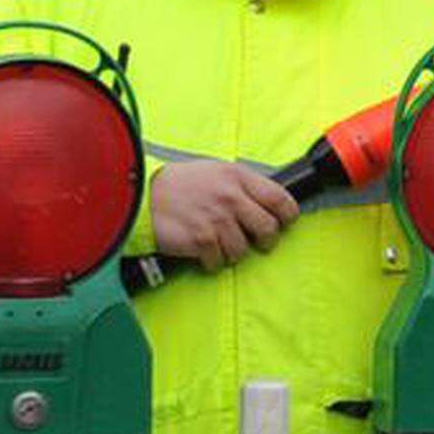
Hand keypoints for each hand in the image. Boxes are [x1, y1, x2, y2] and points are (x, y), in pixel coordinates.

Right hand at [148, 159, 301, 267]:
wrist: (145, 195)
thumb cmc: (181, 184)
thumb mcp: (217, 171)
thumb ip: (243, 185)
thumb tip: (268, 203)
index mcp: (238, 177)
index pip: (279, 198)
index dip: (288, 215)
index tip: (286, 222)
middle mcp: (231, 197)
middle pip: (268, 229)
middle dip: (265, 240)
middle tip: (256, 242)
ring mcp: (217, 220)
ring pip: (243, 250)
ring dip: (232, 252)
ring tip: (220, 243)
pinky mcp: (202, 240)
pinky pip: (219, 262)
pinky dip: (212, 261)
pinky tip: (203, 251)